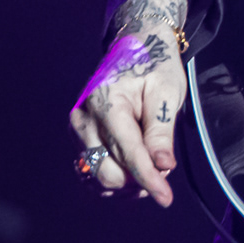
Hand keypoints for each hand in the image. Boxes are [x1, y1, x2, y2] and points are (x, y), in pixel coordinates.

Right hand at [70, 0, 188, 205]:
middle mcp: (83, 119)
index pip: (128, 153)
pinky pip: (90, 170)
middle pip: (107, 171)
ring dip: (126, 182)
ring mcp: (77, 129)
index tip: (167, 198)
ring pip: (97, 176)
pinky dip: (113, 177)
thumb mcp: (167, 92)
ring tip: (152, 165)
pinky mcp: (78, 136)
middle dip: (139, 179)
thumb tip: (162, 167)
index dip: (149, 179)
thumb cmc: (154, 65)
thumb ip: (161, 131)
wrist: (134, 44)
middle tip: (165, 165)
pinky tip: (134, 170)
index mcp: (106, 103)